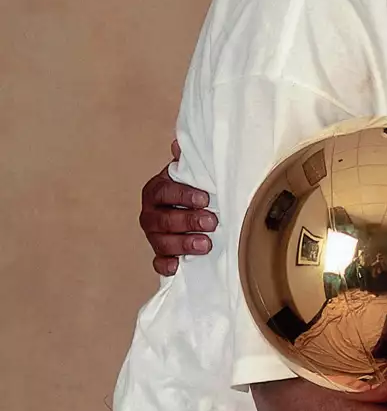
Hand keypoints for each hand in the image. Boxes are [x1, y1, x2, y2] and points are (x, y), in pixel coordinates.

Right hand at [140, 141, 216, 275]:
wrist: (190, 212)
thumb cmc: (193, 192)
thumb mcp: (191, 175)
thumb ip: (188, 162)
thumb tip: (179, 145)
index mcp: (156, 191)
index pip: (165, 192)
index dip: (184, 195)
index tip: (205, 199)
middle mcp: (151, 214)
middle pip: (164, 220)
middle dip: (188, 221)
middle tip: (212, 222)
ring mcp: (154, 236)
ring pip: (162, 242)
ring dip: (183, 244)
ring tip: (206, 244)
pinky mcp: (161, 255)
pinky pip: (158, 263)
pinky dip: (166, 265)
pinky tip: (178, 266)